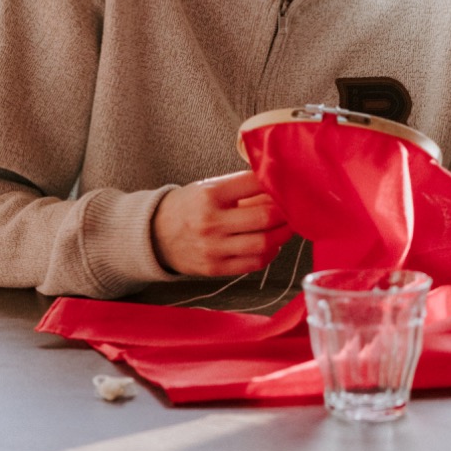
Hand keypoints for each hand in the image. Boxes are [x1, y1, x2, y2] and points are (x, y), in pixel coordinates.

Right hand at [152, 171, 286, 277]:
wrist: (155, 235)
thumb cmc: (188, 207)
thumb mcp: (209, 188)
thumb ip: (241, 187)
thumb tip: (278, 187)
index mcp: (210, 194)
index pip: (255, 183)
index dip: (277, 183)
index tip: (288, 184)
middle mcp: (211, 221)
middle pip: (265, 217)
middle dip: (287, 212)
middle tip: (295, 208)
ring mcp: (213, 248)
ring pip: (264, 243)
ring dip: (283, 235)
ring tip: (287, 227)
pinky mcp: (216, 268)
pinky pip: (254, 263)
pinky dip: (270, 253)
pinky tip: (272, 244)